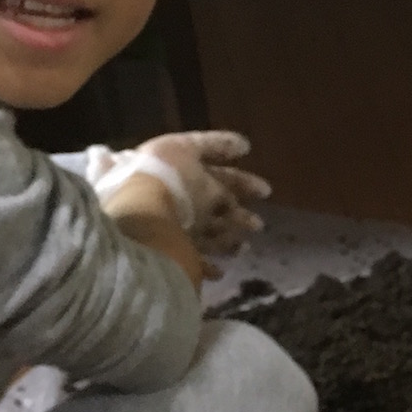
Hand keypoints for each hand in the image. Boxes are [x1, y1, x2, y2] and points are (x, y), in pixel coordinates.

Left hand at [134, 131, 269, 258]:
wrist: (144, 222)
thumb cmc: (166, 180)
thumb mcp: (184, 151)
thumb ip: (211, 146)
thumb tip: (242, 145)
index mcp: (174, 167)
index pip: (201, 152)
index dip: (223, 146)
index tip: (247, 147)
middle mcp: (175, 197)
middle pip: (212, 193)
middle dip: (240, 189)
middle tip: (266, 191)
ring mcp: (176, 226)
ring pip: (211, 226)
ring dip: (233, 226)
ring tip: (257, 226)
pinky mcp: (178, 254)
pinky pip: (197, 260)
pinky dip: (211, 264)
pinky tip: (223, 266)